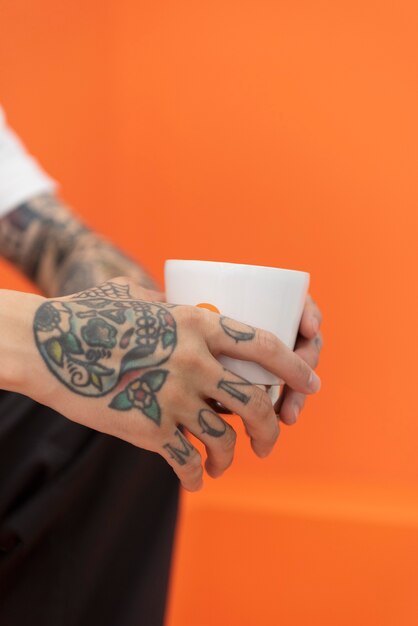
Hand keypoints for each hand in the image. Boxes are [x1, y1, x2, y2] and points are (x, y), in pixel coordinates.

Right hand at [31, 278, 320, 490]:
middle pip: (254, 404)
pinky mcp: (148, 430)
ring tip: (224, 464)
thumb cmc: (87, 315)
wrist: (45, 345)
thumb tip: (185, 311)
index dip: (295, 367)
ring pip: (224, 440)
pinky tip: (194, 480)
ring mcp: (173, 397)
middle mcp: (194, 362)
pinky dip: (196, 477)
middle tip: (269, 440)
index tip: (311, 384)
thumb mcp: (138, 299)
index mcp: (198, 325)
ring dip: (230, 458)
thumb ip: (171, 309)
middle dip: (271, 428)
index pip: (265, 347)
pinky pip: (187, 462)